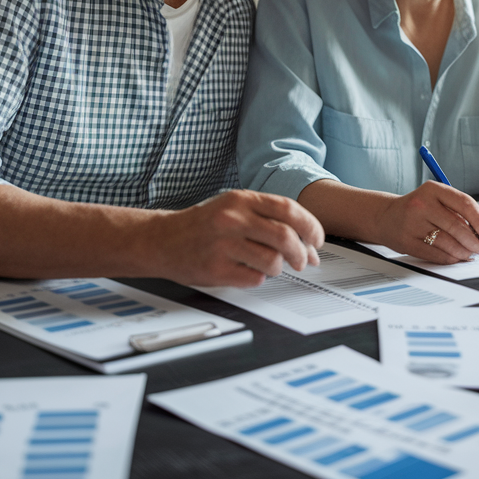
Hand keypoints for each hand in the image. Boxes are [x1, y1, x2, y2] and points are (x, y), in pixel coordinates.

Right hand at [152, 190, 324, 287]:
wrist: (161, 240)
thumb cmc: (203, 224)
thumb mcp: (233, 207)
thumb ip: (267, 217)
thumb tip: (306, 241)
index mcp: (240, 199)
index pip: (289, 209)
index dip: (311, 226)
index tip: (317, 240)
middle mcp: (232, 219)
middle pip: (285, 237)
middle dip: (301, 253)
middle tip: (304, 261)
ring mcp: (223, 244)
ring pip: (272, 261)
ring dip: (279, 268)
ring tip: (270, 266)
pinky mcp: (216, 269)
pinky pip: (254, 278)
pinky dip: (258, 278)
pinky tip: (247, 271)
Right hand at [373, 181, 478, 264]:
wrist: (385, 217)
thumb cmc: (417, 208)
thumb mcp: (435, 200)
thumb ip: (457, 211)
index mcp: (432, 189)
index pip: (464, 203)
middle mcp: (421, 205)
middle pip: (457, 226)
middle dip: (473, 241)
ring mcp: (412, 224)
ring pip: (448, 243)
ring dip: (463, 252)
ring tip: (468, 253)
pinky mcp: (407, 242)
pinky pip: (435, 254)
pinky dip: (450, 258)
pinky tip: (455, 257)